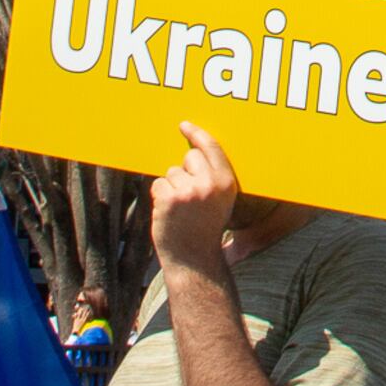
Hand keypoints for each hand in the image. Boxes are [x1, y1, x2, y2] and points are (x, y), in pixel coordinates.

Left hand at [148, 123, 241, 275]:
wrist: (194, 260)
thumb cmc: (204, 230)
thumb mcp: (220, 202)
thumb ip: (212, 178)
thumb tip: (191, 153)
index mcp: (227, 183)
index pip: (211, 147)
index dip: (197, 134)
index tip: (184, 125)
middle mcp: (210, 184)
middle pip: (189, 158)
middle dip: (184, 172)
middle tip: (188, 199)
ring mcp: (189, 191)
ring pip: (171, 173)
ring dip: (171, 188)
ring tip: (180, 211)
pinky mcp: (169, 199)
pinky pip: (158, 185)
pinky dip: (159, 198)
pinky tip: (169, 215)